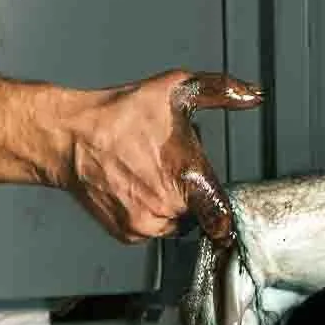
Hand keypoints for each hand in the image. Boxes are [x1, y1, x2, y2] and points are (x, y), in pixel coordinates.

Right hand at [62, 69, 263, 243]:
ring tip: (150, 175)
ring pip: (176, 223)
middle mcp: (167, 206)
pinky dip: (149, 214)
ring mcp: (146, 224)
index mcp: (187, 176)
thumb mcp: (177, 90)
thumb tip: (254, 95)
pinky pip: (151, 230)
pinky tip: (135, 187)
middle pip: (198, 213)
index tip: (226, 215)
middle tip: (170, 166)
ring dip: (172, 205)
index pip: (221, 215)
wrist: (71, 137)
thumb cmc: (120, 114)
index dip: (225, 214)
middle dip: (192, 192)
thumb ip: (221, 91)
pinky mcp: (127, 234)